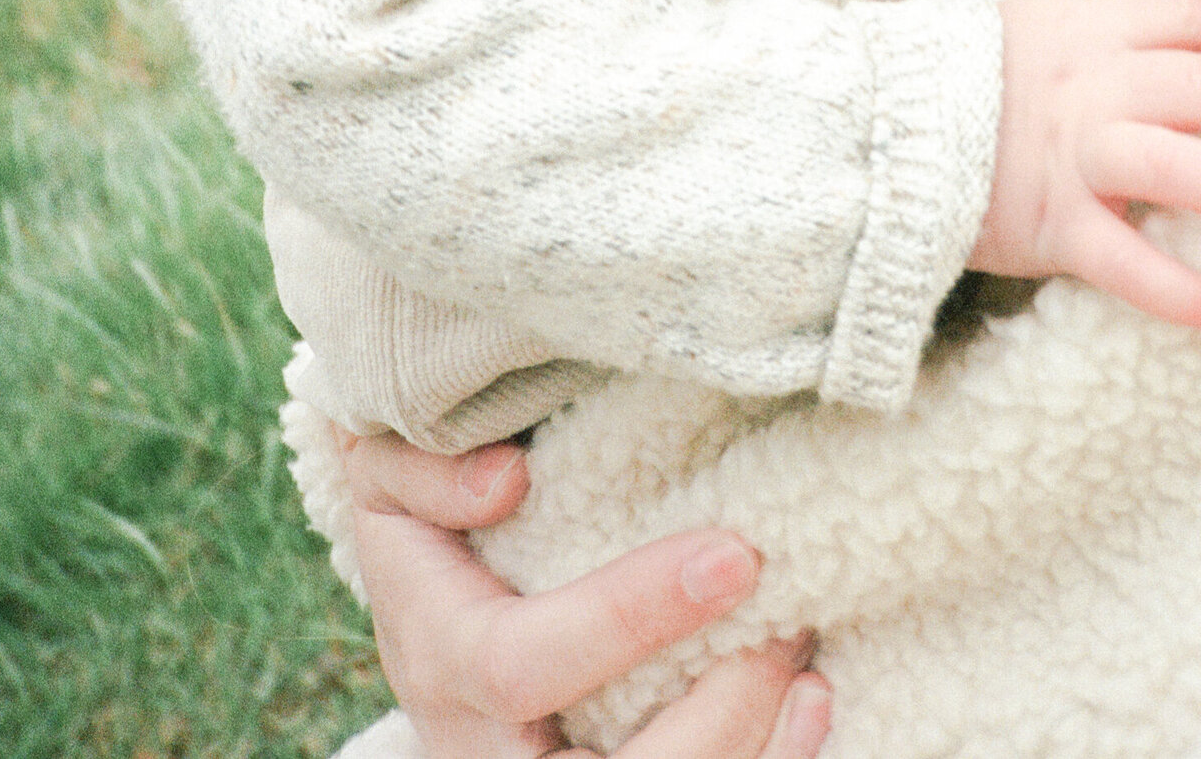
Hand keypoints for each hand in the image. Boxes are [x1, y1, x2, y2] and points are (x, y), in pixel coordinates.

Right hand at [345, 432, 830, 758]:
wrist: (418, 604)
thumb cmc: (424, 526)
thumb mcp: (389, 475)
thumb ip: (426, 469)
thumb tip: (509, 479)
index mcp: (442, 659)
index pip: (524, 666)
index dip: (627, 618)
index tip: (730, 555)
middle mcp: (489, 749)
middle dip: (714, 718)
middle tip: (786, 627)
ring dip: (749, 750)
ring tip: (806, 667)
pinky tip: (811, 706)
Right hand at [967, 0, 1200, 326]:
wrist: (874, 128)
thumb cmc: (952, 85)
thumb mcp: (1024, 35)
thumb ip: (1089, 44)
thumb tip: (1158, 61)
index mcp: (1084, 30)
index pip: (1179, 14)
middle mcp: (1089, 85)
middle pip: (1198, 84)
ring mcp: (1073, 155)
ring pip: (1176, 165)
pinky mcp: (1053, 223)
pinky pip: (1128, 261)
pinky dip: (1182, 289)